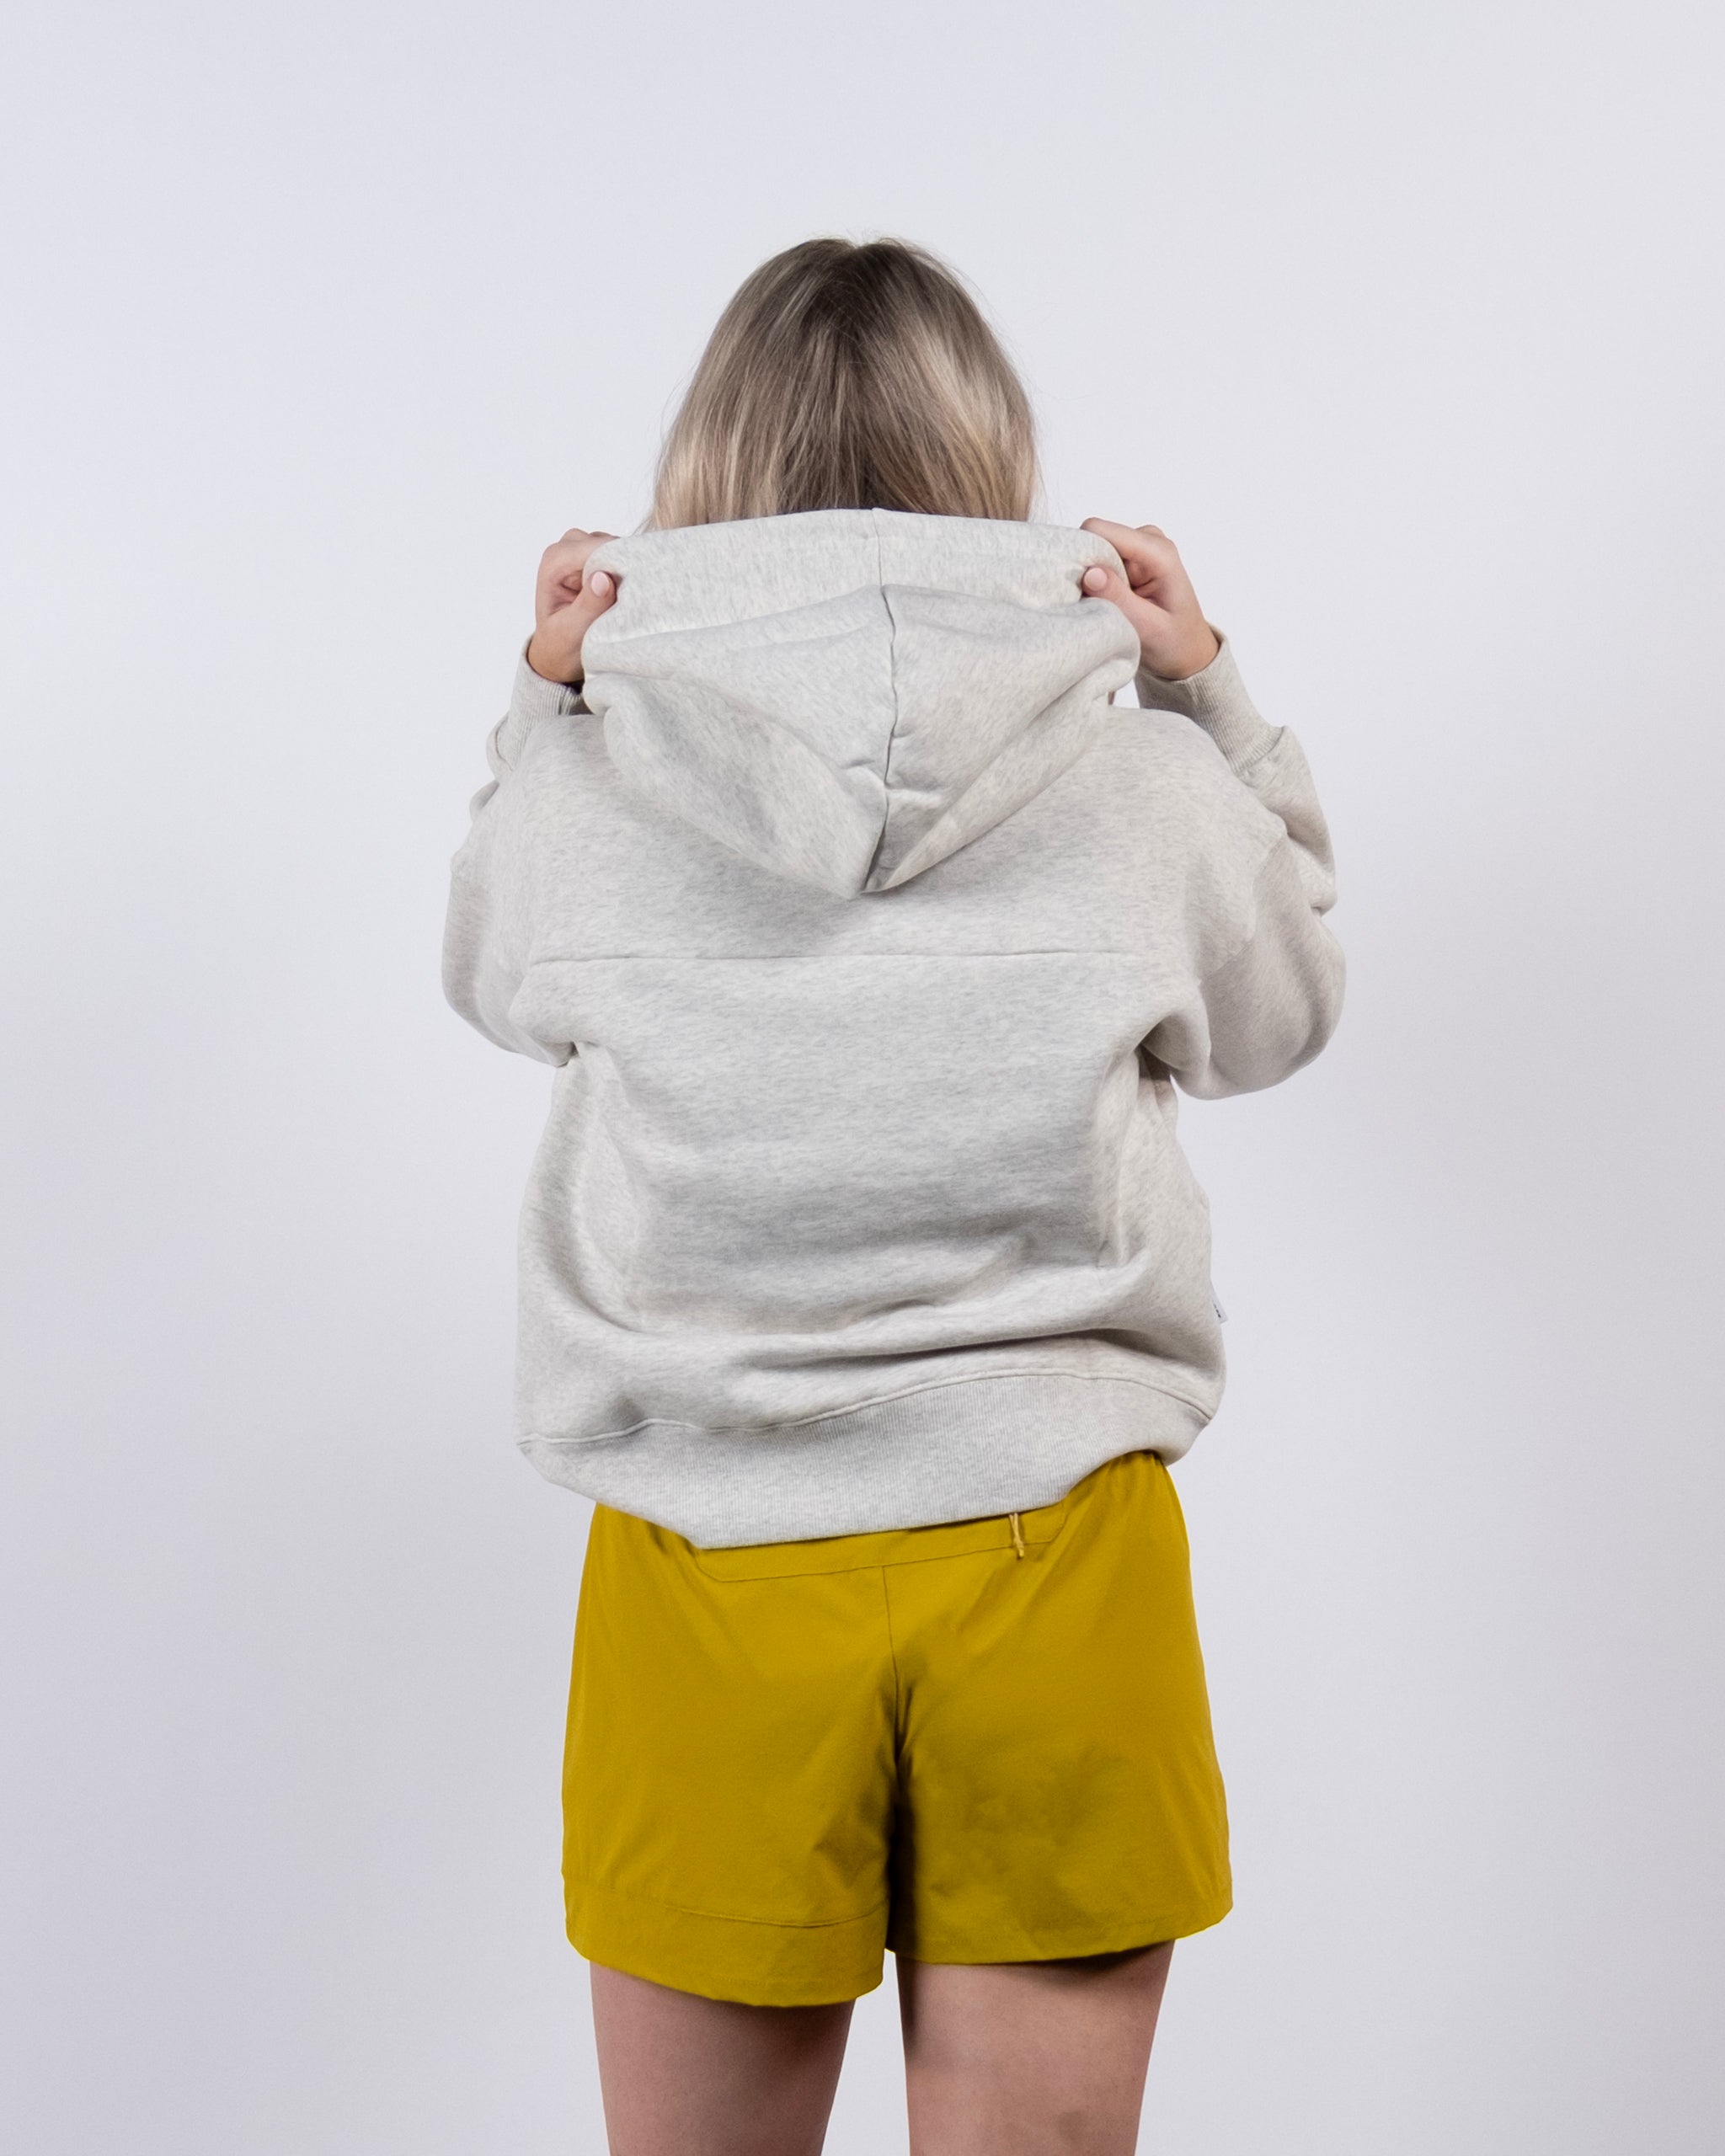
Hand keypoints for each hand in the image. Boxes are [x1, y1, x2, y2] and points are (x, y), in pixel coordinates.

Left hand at [525, 528, 618, 684]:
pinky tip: (627, 592)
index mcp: (554, 562)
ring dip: (627, 569)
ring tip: (625, 598)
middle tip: (630, 597)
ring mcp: (584, 549)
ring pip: (617, 546)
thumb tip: (603, 578)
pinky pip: (622, 554)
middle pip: (607, 543)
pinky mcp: (598, 556)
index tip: (634, 585)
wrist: (560, 651)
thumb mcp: (573, 630)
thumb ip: (589, 605)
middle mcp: (567, 548)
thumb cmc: (562, 643)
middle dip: (622, 566)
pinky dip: (629, 570)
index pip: (593, 549)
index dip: (617, 563)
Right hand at [1078, 518, 1219, 680]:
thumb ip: (1118, 599)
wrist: (1188, 649)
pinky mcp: (1128, 558)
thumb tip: (1089, 573)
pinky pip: (1097, 563)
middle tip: (1097, 605)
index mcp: (1158, 551)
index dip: (1082, 556)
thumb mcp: (1148, 629)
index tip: (1081, 589)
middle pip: (1093, 538)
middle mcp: (1147, 539)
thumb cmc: (1175, 641)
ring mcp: (1137, 548)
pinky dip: (1095, 585)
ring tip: (1107, 608)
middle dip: (1086, 571)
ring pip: (1092, 552)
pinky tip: (1107, 604)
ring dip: (1090, 581)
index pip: (1099, 531)